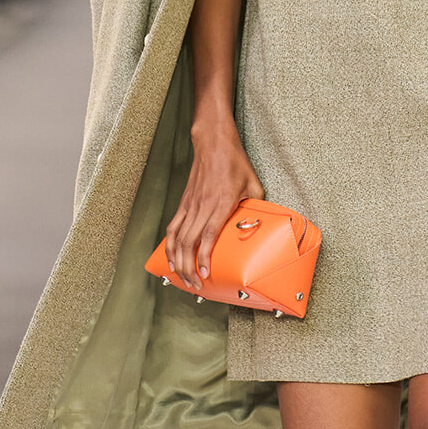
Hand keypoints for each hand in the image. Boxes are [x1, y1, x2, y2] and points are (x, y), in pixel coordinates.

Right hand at [165, 117, 263, 292]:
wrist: (213, 143)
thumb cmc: (235, 162)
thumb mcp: (254, 185)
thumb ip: (255, 207)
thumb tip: (258, 226)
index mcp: (221, 202)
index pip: (209, 235)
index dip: (205, 257)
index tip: (206, 274)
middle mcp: (203, 205)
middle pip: (189, 242)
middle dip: (189, 267)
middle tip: (195, 285)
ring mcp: (190, 204)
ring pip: (177, 237)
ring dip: (177, 260)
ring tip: (181, 277)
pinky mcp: (184, 202)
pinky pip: (173, 228)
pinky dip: (170, 246)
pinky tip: (171, 258)